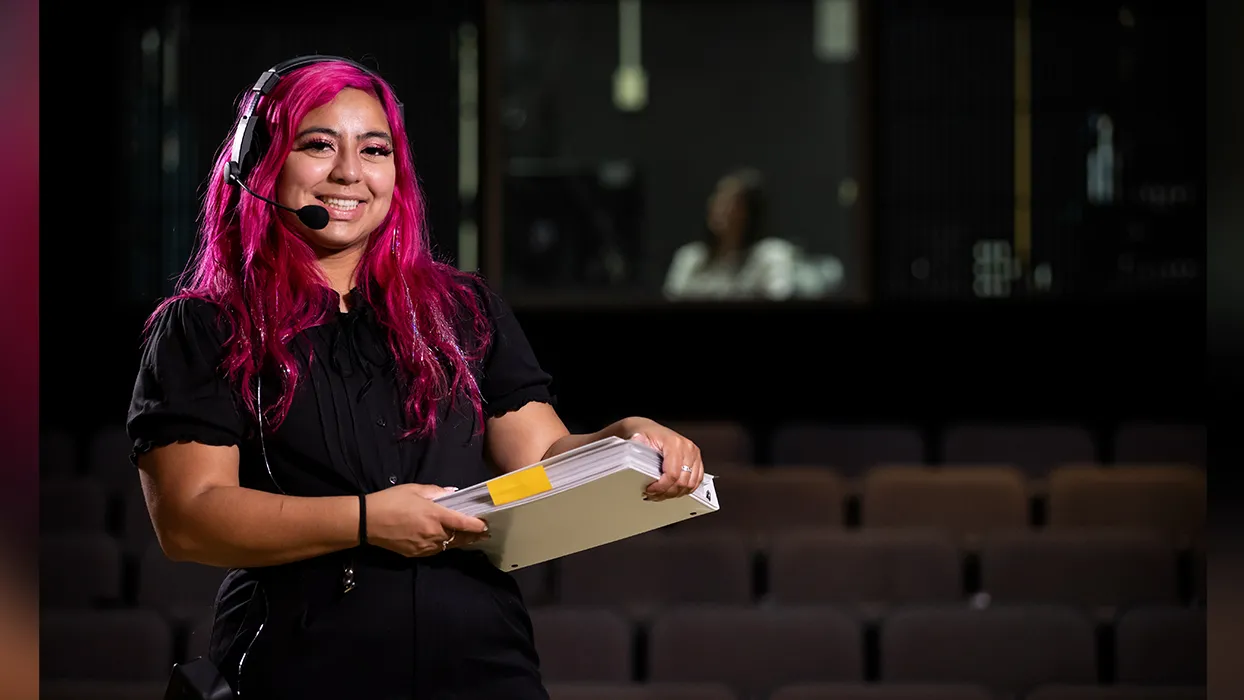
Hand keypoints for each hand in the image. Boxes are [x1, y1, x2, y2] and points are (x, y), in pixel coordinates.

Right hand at [364, 484, 489, 556]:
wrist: (367, 521)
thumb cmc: (390, 501)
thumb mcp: (414, 489)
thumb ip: (436, 492)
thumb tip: (452, 493)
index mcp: (435, 515)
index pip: (463, 523)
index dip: (477, 525)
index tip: (487, 525)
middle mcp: (433, 533)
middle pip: (459, 538)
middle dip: (473, 536)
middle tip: (483, 533)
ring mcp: (424, 546)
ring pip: (448, 546)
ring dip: (459, 542)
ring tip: (468, 537)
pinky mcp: (416, 554)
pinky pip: (435, 551)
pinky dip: (443, 546)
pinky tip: (445, 541)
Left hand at [626, 419, 704, 501]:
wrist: (651, 431)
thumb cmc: (647, 434)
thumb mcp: (639, 437)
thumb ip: (638, 442)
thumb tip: (636, 441)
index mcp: (675, 443)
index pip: (673, 474)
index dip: (661, 487)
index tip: (651, 490)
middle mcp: (687, 448)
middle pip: (683, 482)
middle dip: (667, 492)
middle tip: (655, 495)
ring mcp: (694, 455)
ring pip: (690, 484)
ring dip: (676, 493)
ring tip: (662, 494)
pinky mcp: (697, 461)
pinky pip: (696, 481)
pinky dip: (685, 489)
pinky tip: (673, 490)